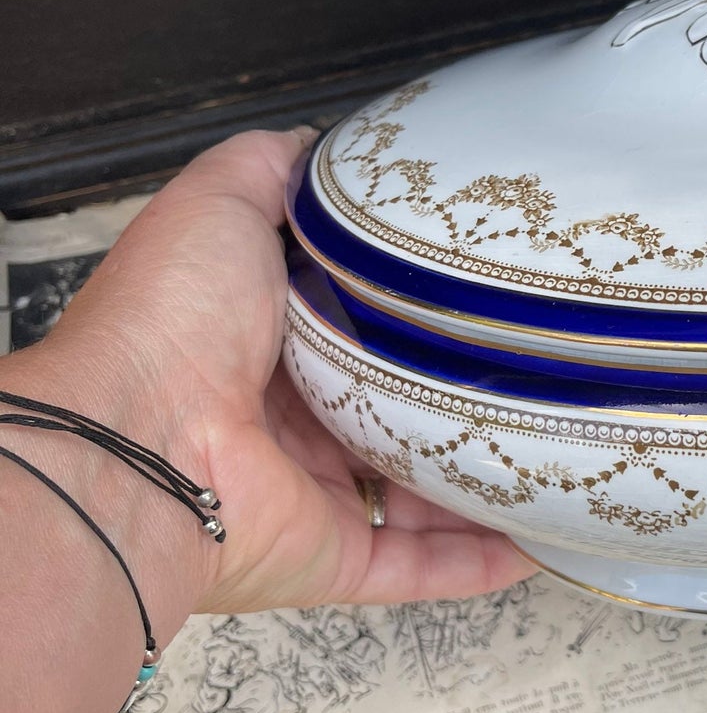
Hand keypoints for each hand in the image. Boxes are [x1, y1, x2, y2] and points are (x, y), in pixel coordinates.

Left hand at [14, 129, 532, 616]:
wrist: (137, 440)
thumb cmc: (170, 318)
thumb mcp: (218, 201)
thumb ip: (272, 168)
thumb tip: (320, 146)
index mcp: (265, 339)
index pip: (356, 320)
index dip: (415, 303)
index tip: (484, 282)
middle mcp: (289, 419)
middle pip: (397, 405)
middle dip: (465, 388)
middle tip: (541, 362)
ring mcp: (313, 493)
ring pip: (421, 491)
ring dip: (486, 477)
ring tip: (563, 447)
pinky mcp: (334, 557)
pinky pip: (422, 566)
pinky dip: (482, 560)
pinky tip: (542, 535)